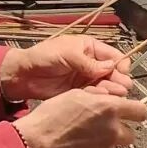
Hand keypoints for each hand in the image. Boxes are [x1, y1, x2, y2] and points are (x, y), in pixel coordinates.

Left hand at [0, 34, 131, 100]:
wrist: (24, 75)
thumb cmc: (43, 56)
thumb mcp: (68, 53)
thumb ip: (89, 62)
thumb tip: (110, 68)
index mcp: (90, 48)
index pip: (114, 56)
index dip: (121, 65)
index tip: (122, 73)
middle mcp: (92, 64)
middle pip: (114, 73)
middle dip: (118, 80)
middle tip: (119, 89)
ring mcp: (87, 79)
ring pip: (107, 86)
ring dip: (109, 91)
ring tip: (106, 94)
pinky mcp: (80, 93)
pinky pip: (95, 96)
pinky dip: (98, 98)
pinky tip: (96, 99)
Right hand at [13, 88, 146, 147]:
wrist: (36, 145)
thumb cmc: (51, 118)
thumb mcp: (74, 95)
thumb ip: (97, 97)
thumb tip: (108, 98)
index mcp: (109, 109)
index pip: (141, 111)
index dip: (135, 112)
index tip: (130, 114)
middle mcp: (113, 130)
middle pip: (131, 134)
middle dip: (119, 132)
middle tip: (101, 129)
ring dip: (104, 145)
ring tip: (83, 142)